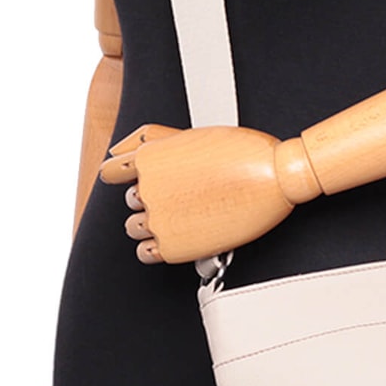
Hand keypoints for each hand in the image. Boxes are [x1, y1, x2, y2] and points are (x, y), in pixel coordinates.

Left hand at [98, 122, 313, 263]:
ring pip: (135, 227)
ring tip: (188, 214)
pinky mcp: (172, 248)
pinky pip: (146, 253)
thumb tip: (117, 149)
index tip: (141, 180)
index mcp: (149, 158)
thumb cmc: (242, 152)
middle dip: (153, 198)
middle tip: (186, 195)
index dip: (126, 176)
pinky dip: (159, 247)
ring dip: (156, 223)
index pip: (110, 171)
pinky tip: (182, 234)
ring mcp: (158, 219)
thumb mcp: (192, 133)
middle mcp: (148, 188)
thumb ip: (151, 139)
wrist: (275, 177)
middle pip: (130, 201)